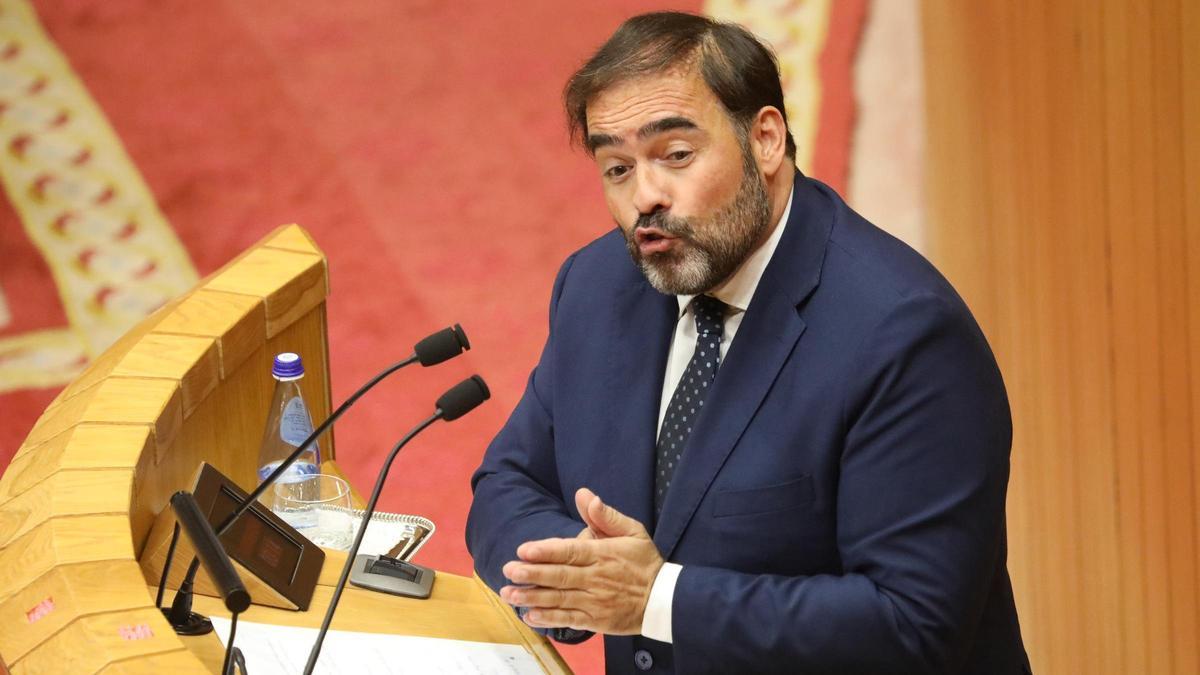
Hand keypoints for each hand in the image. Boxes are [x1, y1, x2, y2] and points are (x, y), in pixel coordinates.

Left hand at [500, 487, 663, 634]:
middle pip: (560, 576)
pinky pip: (568, 620)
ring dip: (532, 597)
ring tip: (509, 594)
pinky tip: (529, 615)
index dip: (546, 551)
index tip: (523, 549)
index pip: (570, 551)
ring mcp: (594, 601)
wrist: (663, 600)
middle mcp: (596, 579)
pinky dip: (548, 619)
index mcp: (602, 554)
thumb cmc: (644, 562)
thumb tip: (584, 494)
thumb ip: (605, 515)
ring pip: (559, 599)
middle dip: (531, 574)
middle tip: (508, 571)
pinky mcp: (595, 620)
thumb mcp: (632, 531)